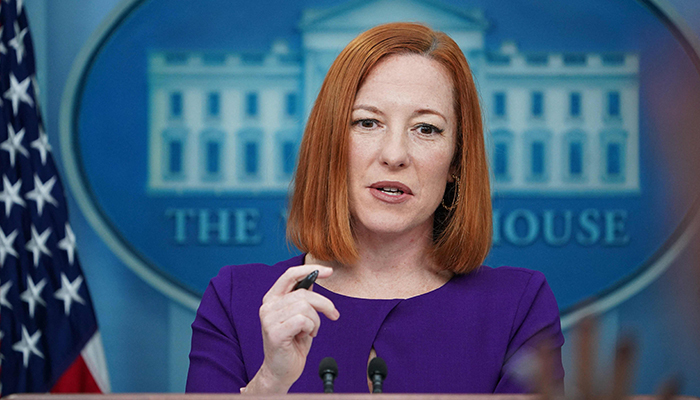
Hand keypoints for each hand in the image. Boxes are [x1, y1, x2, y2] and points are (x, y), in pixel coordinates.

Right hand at [245, 264, 338, 393]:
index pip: (290, 274)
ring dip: (316, 321)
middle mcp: (268, 306)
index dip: (310, 270)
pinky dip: (311, 328)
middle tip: (333, 315)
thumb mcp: (300, 315)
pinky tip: (306, 336)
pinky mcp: (274, 333)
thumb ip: (303, 297)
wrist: (281, 371)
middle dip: (324, 304)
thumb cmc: (292, 343)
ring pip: (305, 307)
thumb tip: (314, 278)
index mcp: (272, 298)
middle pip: (304, 293)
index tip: (329, 271)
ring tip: (311, 330)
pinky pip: (303, 320)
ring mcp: (269, 319)